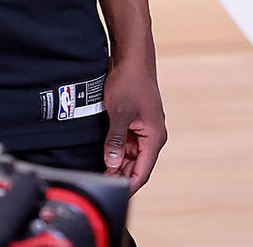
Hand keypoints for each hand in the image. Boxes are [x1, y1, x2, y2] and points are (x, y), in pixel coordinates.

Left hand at [100, 54, 164, 189]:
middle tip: (99, 183)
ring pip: (131, 159)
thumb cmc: (131, 81)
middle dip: (119, 177)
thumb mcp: (119, 113)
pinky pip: (127, 147)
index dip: (127, 186)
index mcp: (154, 136)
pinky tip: (103, 158)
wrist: (132, 58)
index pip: (142, 172)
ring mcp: (144, 131)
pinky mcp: (136, 125)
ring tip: (99, 173)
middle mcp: (152, 136)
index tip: (112, 193)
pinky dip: (116, 154)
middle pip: (137, 168)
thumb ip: (115, 141)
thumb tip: (111, 163)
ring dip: (117, 166)